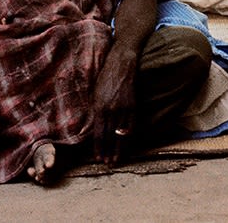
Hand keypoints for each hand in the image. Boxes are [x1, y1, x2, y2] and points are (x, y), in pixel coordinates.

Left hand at [90, 47, 137, 163]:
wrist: (120, 64)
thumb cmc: (104, 77)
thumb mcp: (95, 93)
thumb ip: (95, 110)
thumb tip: (94, 126)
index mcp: (99, 107)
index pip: (98, 133)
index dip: (98, 147)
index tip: (97, 158)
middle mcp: (111, 110)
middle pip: (109, 136)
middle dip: (108, 151)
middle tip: (107, 164)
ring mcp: (123, 108)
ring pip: (120, 133)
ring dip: (118, 148)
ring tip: (116, 159)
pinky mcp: (133, 105)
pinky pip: (131, 124)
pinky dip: (128, 135)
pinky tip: (126, 143)